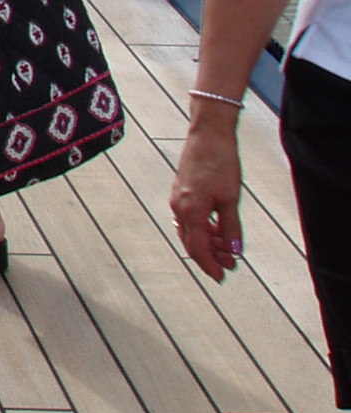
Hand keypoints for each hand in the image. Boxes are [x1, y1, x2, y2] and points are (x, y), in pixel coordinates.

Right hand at [170, 120, 246, 279]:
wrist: (208, 135)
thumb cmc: (221, 163)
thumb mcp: (231, 199)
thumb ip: (231, 227)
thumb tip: (234, 251)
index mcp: (191, 212)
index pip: (199, 249)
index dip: (211, 265)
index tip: (223, 277)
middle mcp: (179, 208)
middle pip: (191, 243)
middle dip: (210, 257)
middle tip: (229, 266)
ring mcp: (177, 200)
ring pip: (190, 231)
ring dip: (208, 243)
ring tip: (227, 248)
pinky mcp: (180, 192)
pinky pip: (189, 219)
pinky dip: (203, 229)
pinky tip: (217, 229)